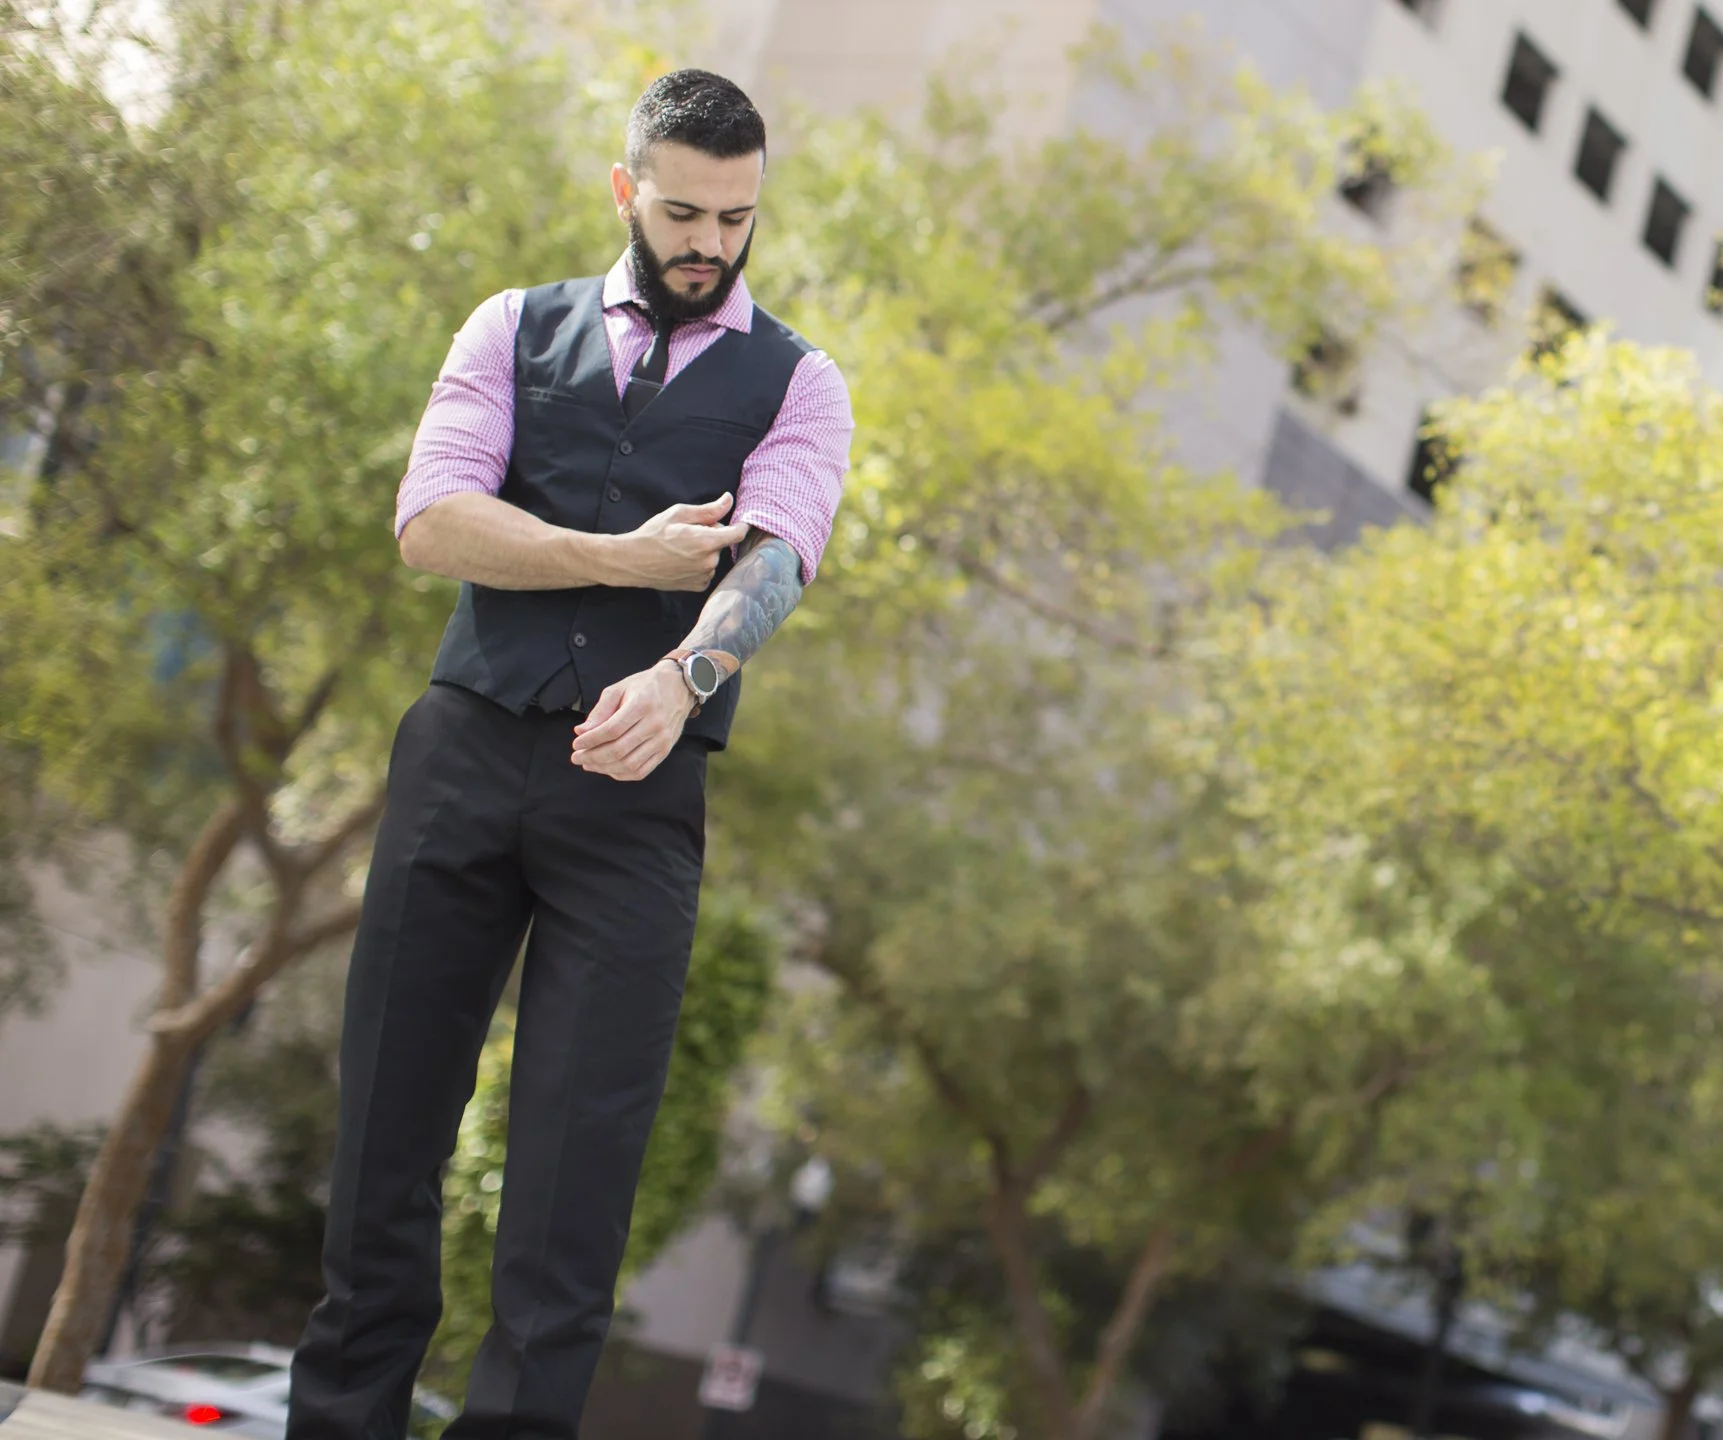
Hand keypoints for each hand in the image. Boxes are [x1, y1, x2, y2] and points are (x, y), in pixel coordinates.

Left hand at [571, 661, 695, 780]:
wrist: (679, 687)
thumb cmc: (644, 686)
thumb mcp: (619, 689)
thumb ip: (599, 711)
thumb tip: (581, 732)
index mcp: (642, 705)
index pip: (611, 730)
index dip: (590, 740)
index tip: (576, 744)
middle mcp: (655, 724)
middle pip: (619, 750)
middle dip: (593, 756)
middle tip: (577, 757)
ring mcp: (662, 740)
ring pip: (629, 764)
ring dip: (604, 768)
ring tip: (589, 764)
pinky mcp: (665, 751)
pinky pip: (641, 771)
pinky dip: (621, 774)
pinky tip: (608, 768)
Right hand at [608, 493, 749, 591]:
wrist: (632, 561)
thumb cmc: (653, 535)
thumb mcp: (679, 514)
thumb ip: (708, 510)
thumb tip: (728, 500)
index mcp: (706, 541)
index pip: (737, 533)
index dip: (741, 525)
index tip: (741, 521)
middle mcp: (709, 562)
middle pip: (722, 543)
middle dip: (711, 535)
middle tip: (689, 532)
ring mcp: (703, 576)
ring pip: (714, 557)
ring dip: (705, 551)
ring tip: (681, 548)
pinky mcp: (698, 586)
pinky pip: (707, 571)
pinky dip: (699, 565)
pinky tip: (682, 561)